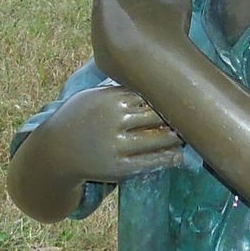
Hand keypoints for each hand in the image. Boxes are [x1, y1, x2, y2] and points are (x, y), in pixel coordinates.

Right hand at [38, 82, 183, 183]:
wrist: (56, 151)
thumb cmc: (81, 118)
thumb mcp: (95, 96)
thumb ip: (122, 90)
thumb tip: (156, 82)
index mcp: (111, 98)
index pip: (151, 95)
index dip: (170, 97)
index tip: (184, 97)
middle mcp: (115, 120)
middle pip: (159, 115)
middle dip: (177, 116)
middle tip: (193, 115)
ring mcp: (117, 145)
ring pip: (159, 139)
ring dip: (176, 137)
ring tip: (188, 135)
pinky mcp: (119, 168)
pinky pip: (151, 162)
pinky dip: (168, 159)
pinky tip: (177, 156)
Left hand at [91, 0, 193, 85]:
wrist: (163, 69)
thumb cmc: (168, 27)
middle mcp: (96, 14)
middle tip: (134, 2)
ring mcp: (96, 39)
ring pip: (102, 23)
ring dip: (115, 22)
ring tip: (138, 28)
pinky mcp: (100, 60)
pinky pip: (107, 46)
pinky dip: (118, 45)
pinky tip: (137, 48)